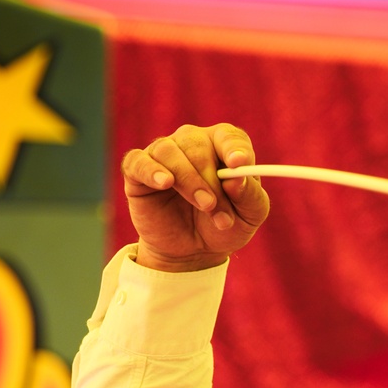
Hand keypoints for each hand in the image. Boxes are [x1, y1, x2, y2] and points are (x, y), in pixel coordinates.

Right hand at [121, 123, 270, 271]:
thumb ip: (250, 195)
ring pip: (170, 152)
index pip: (228, 136)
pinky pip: (138, 161)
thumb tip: (235, 178)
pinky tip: (165, 183)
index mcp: (222, 148)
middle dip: (211, 181)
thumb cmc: (225, 225)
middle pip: (198, 146)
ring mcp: (163, 155)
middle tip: (216, 208)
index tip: (238, 164)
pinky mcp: (137, 172)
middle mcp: (192, 143)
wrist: (193, 251)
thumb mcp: (249, 216)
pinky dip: (151, 170)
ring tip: (204, 207)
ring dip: (189, 182)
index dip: (233, 148)